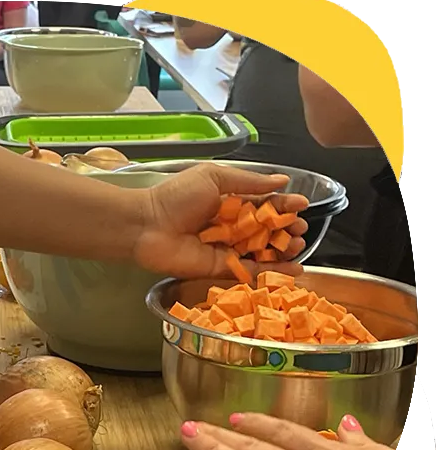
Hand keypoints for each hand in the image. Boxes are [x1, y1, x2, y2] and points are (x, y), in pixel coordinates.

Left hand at [138, 163, 309, 278]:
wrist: (147, 225)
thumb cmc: (175, 197)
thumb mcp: (213, 177)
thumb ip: (248, 182)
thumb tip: (281, 181)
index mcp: (229, 202)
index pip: (264, 204)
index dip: (284, 205)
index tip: (302, 205)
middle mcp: (230, 226)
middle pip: (267, 229)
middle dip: (287, 229)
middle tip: (301, 229)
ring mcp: (226, 248)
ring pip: (262, 251)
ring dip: (284, 250)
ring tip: (300, 245)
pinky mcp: (220, 268)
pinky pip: (250, 271)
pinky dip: (272, 272)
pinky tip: (294, 269)